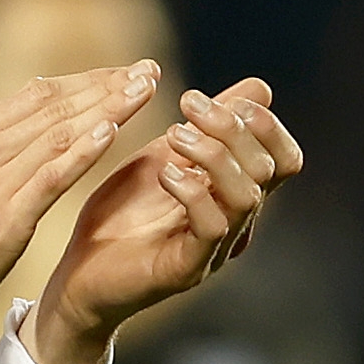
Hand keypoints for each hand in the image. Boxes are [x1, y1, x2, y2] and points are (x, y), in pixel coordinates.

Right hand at [0, 62, 158, 363]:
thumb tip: (18, 132)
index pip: (37, 94)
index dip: (85, 79)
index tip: (121, 72)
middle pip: (54, 104)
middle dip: (106, 84)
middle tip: (147, 70)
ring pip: (58, 132)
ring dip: (107, 107)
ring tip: (144, 90)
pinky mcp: (2, 219)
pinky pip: (51, 176)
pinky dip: (83, 151)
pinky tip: (112, 132)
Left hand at [25, 78, 303, 363]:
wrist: (79, 275)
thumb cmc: (122, 216)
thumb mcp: (167, 157)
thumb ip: (207, 127)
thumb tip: (258, 87)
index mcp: (234, 195)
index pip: (284, 159)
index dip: (264, 124)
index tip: (215, 99)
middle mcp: (235, 224)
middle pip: (269, 169)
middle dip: (231, 127)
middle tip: (187, 104)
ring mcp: (214, 249)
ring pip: (247, 196)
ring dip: (214, 154)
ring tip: (174, 134)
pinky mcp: (186, 269)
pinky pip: (212, 228)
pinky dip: (192, 191)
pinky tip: (164, 174)